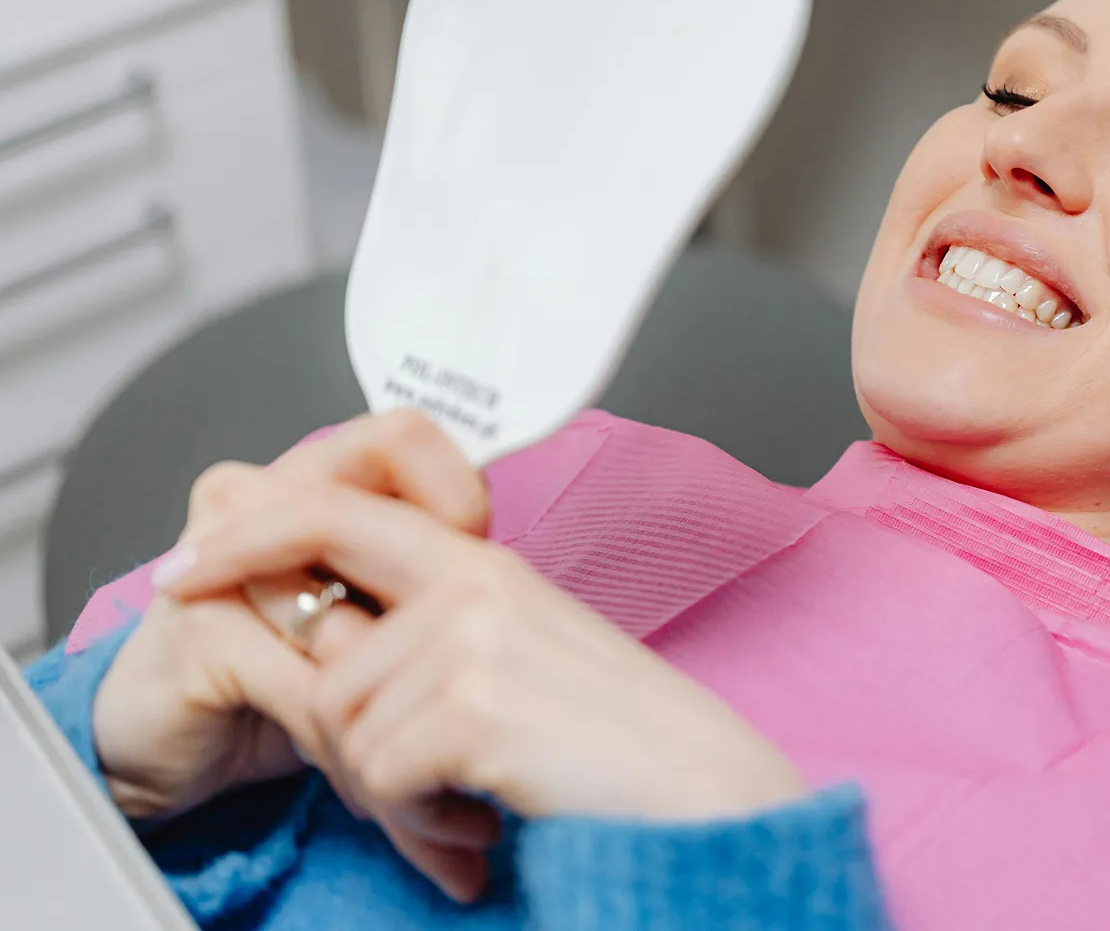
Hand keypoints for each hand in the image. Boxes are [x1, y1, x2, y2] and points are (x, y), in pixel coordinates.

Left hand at [154, 415, 807, 855]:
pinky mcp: (473, 706)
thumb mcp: (523, 658)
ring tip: (474, 800)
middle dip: (350, 746)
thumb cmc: (622, 738)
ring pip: (346, 732)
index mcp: (485, 565)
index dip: (250, 535)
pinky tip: (489, 812)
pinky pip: (379, 778)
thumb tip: (336, 652)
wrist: (701, 788)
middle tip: (424, 788)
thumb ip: (431, 634)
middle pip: (326, 665)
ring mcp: (472, 640)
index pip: (335, 511)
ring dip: (394, 793)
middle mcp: (474, 585)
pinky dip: (422, 819)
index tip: (188, 567)